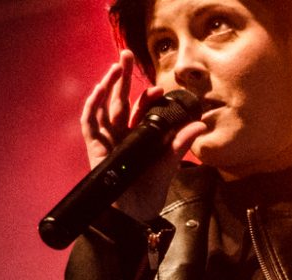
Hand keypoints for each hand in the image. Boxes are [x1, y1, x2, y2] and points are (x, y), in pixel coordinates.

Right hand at [80, 50, 205, 218]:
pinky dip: (92, 105)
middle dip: (122, 78)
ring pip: (104, 106)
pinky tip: (98, 90)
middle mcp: (121, 135)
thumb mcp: (169, 162)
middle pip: (120, 101)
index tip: (158, 89)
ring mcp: (107, 139)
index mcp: (139, 137)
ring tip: (115, 66)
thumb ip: (182, 142)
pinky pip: (90, 122)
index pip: (141, 110)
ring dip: (108, 85)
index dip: (147, 98)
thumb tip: (201, 124)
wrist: (134, 212)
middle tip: (126, 56)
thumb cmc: (150, 190)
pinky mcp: (94, 147)